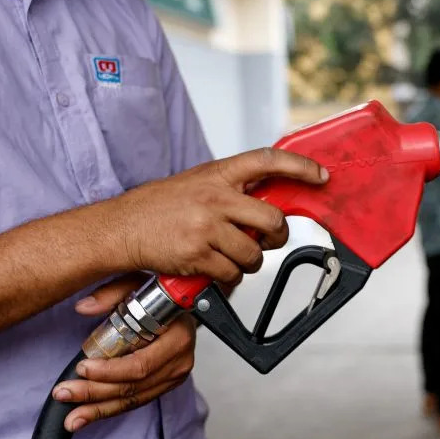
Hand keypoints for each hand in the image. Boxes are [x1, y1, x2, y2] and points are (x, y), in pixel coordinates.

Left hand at [53, 275, 197, 431]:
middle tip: (65, 392)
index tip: (83, 367)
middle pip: (134, 386)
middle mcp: (180, 360)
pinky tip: (85, 416)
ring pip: (133, 399)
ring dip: (99, 408)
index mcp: (178, 336)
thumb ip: (111, 293)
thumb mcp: (136, 284)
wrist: (180, 307)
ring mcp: (175, 376)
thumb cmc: (160, 296)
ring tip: (71, 414)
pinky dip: (109, 410)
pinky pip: (136, 402)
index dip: (110, 371)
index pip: (141, 363)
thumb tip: (84, 307)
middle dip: (95, 392)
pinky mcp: (165, 385)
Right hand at [106, 148, 327, 283]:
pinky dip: (228, 277)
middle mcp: (215, 198)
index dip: (299, 166)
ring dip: (248, 263)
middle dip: (277, 237)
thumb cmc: (158, 207)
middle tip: (267, 240)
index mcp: (217, 174)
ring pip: (254, 254)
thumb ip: (230, 189)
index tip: (320, 175)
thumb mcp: (197, 184)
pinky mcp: (197, 254)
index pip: (267, 161)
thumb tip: (266, 203)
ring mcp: (206, 226)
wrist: (119, 228)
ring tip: (230, 256)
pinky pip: (232, 273)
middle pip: (272, 220)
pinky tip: (214, 269)